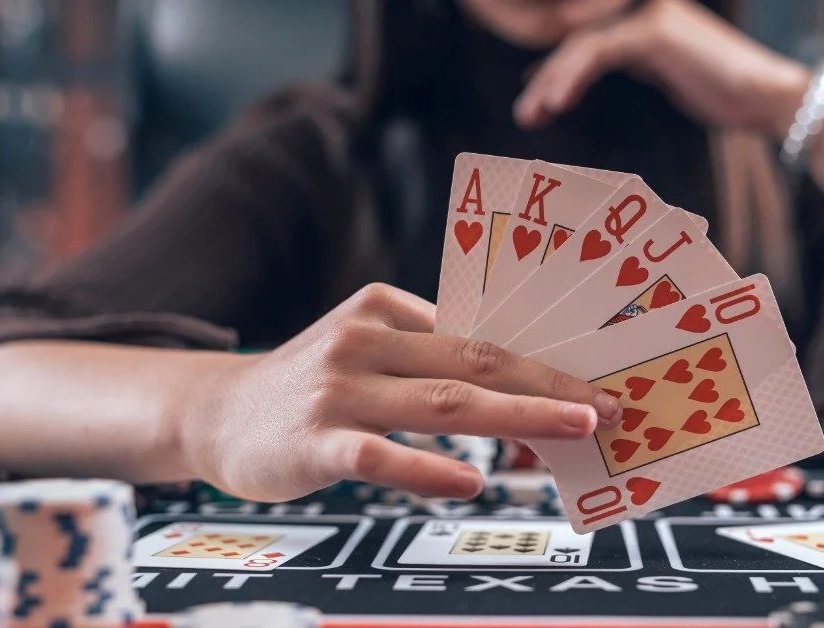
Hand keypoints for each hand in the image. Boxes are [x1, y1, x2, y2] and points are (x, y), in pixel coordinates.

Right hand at [180, 283, 623, 502]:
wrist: (215, 414)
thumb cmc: (312, 385)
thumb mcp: (366, 348)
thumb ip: (428, 355)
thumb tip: (519, 380)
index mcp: (383, 308)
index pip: (477, 334)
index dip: (541, 361)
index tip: (596, 380)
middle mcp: (363, 340)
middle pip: (472, 362)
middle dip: (548, 385)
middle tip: (607, 406)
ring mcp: (337, 390)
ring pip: (441, 404)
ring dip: (515, 417)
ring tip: (572, 431)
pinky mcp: (313, 441)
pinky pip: (379, 456)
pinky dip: (428, 470)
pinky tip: (471, 482)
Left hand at [514, 0, 808, 135]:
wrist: (767, 97)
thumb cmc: (722, 91)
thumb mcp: (664, 72)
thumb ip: (627, 61)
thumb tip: (586, 71)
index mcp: (643, 12)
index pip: (584, 37)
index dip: (553, 68)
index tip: (534, 100)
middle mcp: (642, 5)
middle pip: (575, 39)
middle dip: (544, 79)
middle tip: (524, 117)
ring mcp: (647, 13)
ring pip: (579, 46)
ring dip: (549, 83)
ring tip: (530, 117)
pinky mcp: (652, 32)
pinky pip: (596, 53)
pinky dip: (570, 79)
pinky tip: (555, 105)